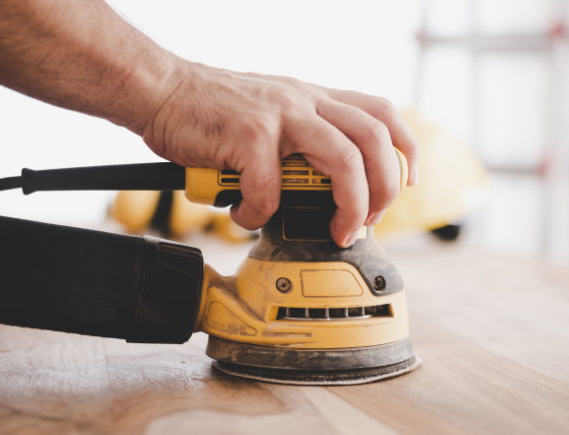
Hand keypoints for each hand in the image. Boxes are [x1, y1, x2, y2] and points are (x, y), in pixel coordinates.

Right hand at [142, 61, 419, 247]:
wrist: (161, 91)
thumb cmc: (210, 111)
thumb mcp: (272, 112)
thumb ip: (300, 140)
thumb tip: (322, 191)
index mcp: (314, 97)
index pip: (381, 113)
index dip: (404, 148)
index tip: (406, 182)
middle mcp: (304, 101)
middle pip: (374, 139)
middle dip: (384, 188)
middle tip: (370, 220)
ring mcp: (280, 115)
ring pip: (343, 160)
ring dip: (349, 204)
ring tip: (336, 231)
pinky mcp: (249, 134)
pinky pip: (271, 188)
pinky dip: (261, 213)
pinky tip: (246, 215)